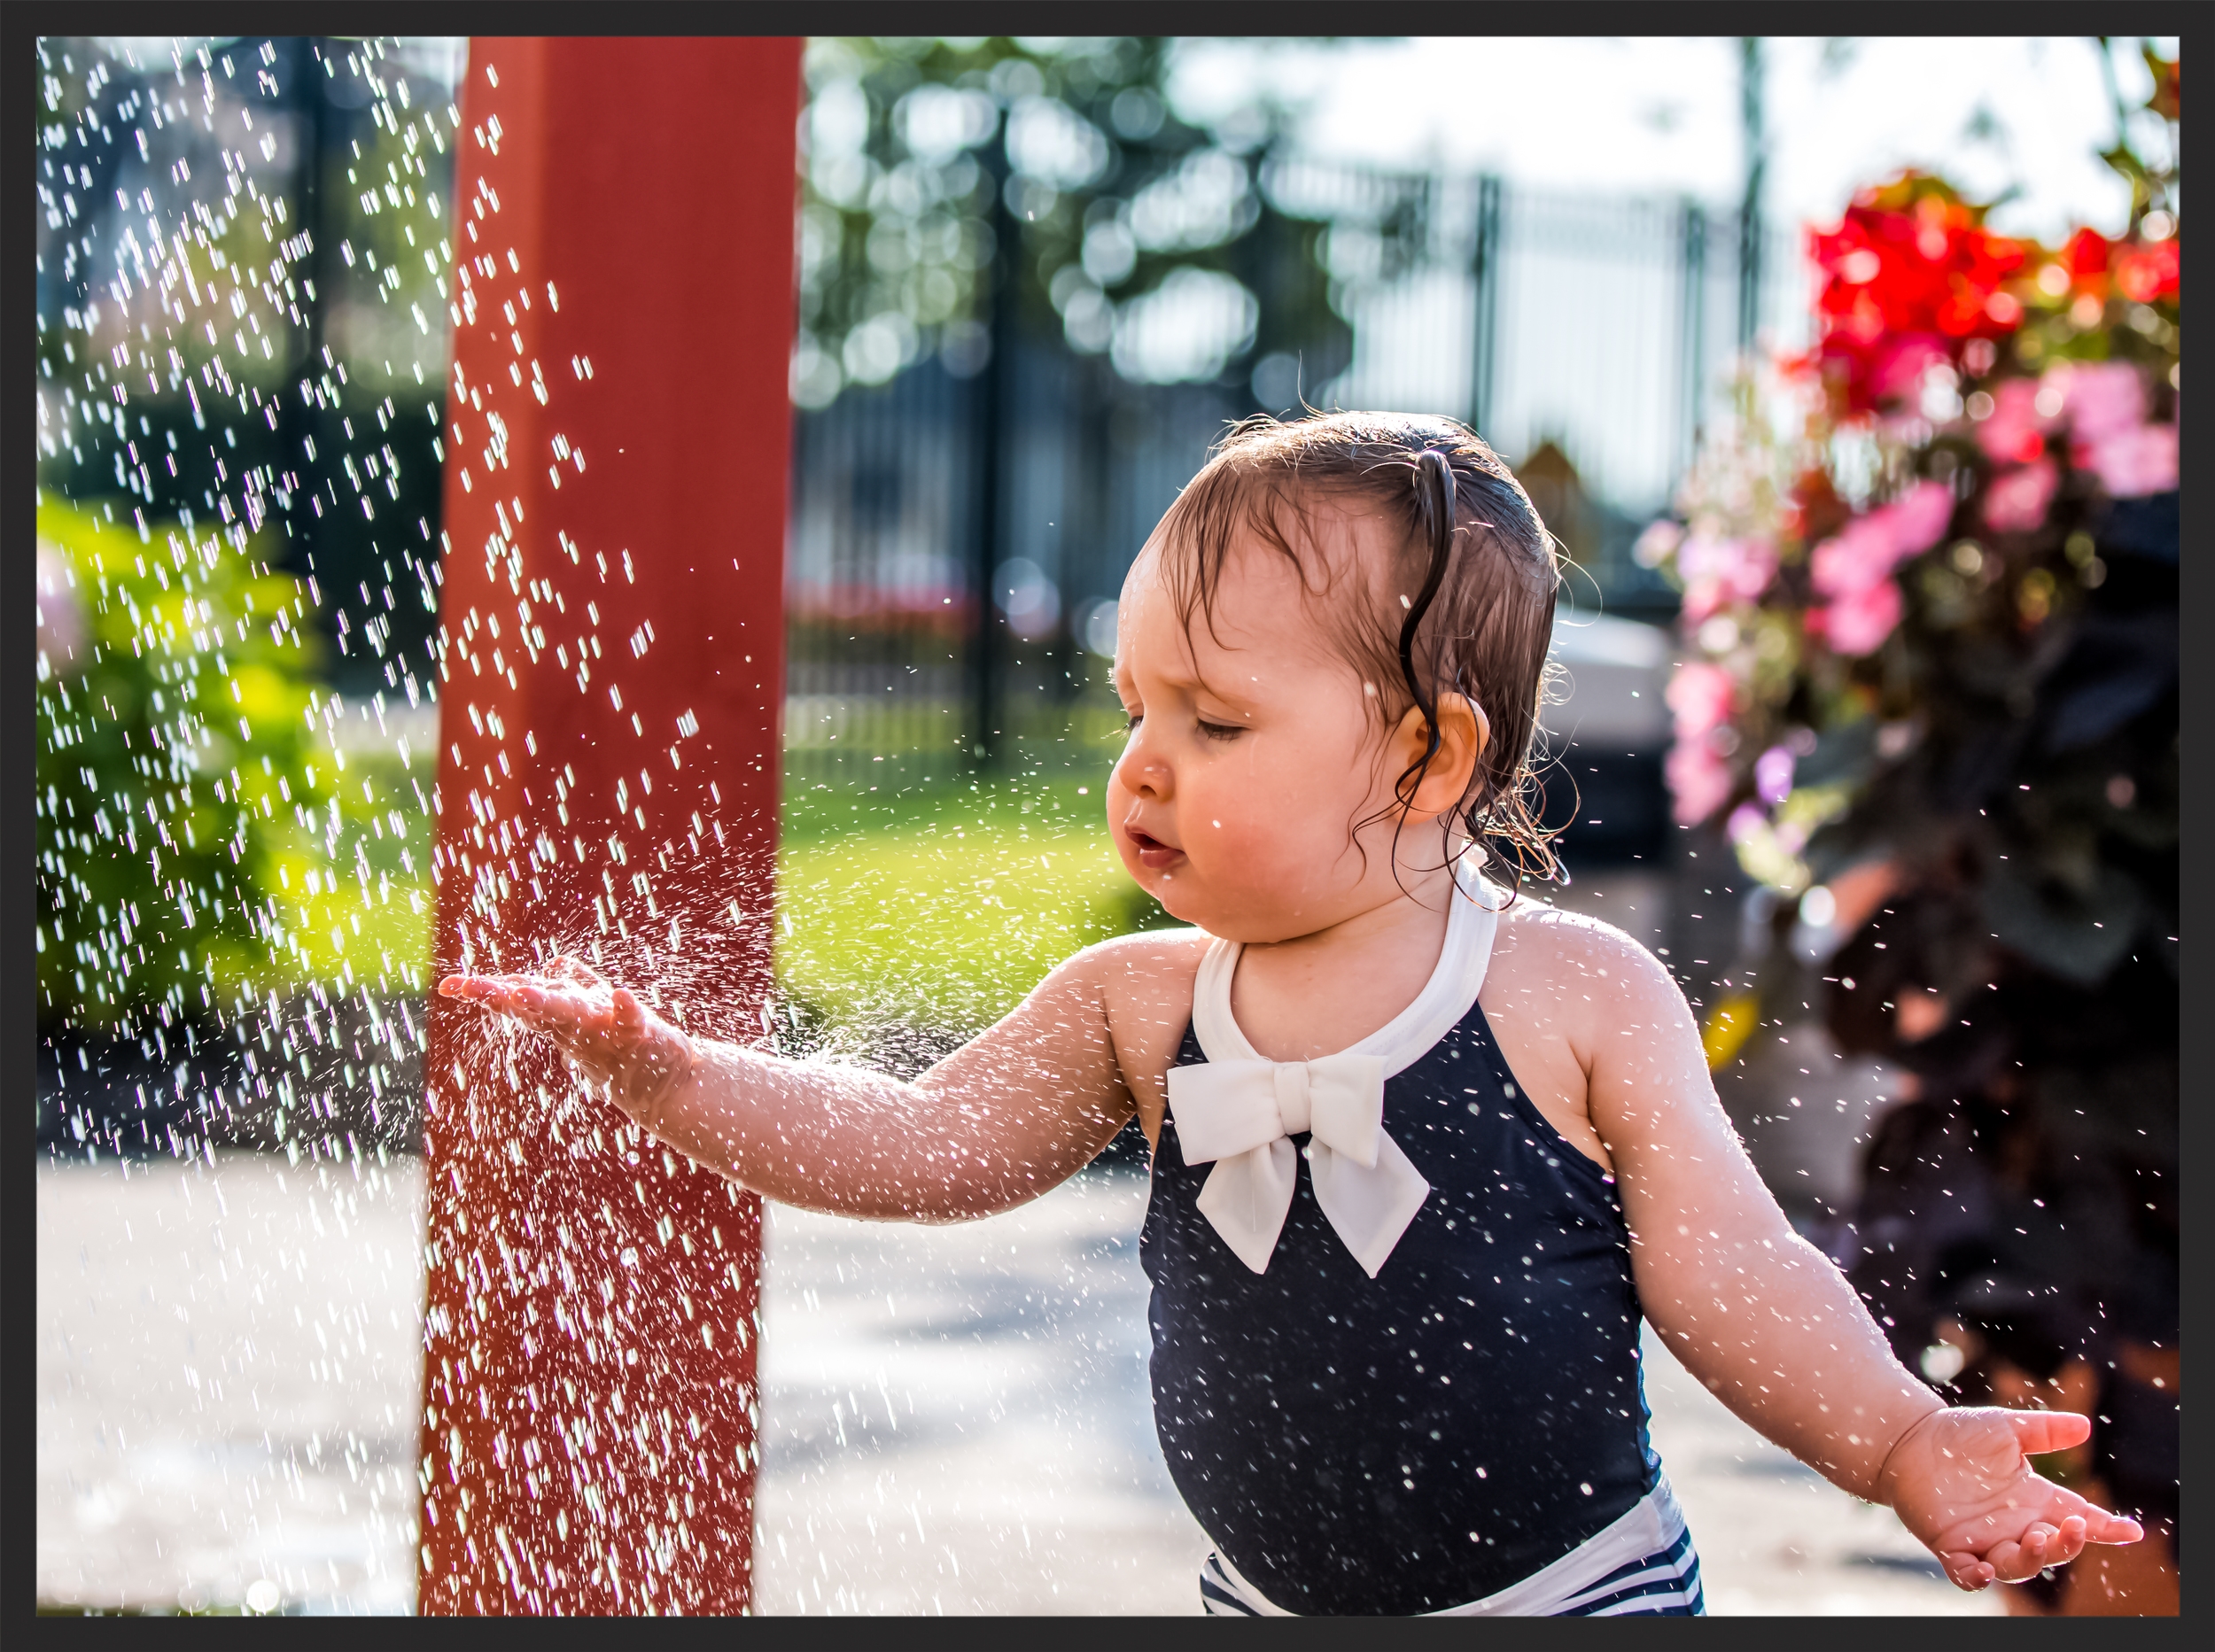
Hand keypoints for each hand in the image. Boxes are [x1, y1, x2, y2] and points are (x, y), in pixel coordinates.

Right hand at [438, 954, 695, 1129]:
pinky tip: (622, 994)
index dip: (486, 992)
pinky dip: (626, 1010)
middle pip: (537, 1006)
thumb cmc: (628, 1046)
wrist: (668, 1081)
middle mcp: (579, 1022)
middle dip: (505, 997)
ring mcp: (607, 1029)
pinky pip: (631, 1021)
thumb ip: (575, 987)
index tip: (448, 987)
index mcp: (564, 1013)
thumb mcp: (597, 1013)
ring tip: (521, 994)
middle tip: (471, 989)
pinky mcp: (639, 1035)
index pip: (520, 997)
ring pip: (572, 1013)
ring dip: (548, 1004)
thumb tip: (554, 965)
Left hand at [1878, 1405, 2143, 1589]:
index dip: (2105, 1527)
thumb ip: (2045, 1430)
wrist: (1909, 1440)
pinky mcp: (1951, 1547)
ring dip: (2031, 1558)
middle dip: (2067, 1543)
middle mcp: (2015, 1525)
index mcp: (2035, 1499)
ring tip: (2034, 1539)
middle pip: (2053, 1547)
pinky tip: (1982, 1571)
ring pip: (2017, 1566)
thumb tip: (2086, 1424)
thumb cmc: (1960, 1435)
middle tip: (2072, 1527)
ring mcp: (1984, 1540)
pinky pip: (1967, 1574)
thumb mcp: (2007, 1428)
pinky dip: (1976, 1578)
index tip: (2130, 1530)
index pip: (2078, 1517)